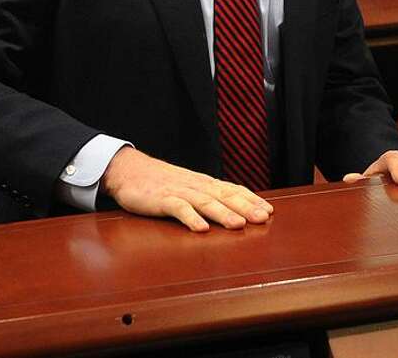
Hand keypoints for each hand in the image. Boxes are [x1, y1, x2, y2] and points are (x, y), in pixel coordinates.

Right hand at [101, 147, 273, 232]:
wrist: (129, 169)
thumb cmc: (161, 182)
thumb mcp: (188, 188)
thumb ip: (207, 196)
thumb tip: (232, 208)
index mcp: (204, 184)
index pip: (233, 190)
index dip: (251, 200)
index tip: (269, 211)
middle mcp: (196, 186)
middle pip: (224, 195)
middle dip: (245, 207)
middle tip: (263, 218)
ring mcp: (179, 191)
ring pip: (205, 202)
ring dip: (223, 213)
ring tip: (238, 224)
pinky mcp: (161, 199)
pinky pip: (178, 208)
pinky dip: (191, 218)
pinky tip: (201, 228)